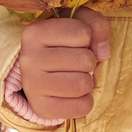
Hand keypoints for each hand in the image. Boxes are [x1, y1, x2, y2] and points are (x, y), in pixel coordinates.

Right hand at [13, 9, 109, 123]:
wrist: (42, 73)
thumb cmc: (64, 43)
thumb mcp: (79, 22)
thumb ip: (96, 24)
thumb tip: (103, 53)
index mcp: (35, 32)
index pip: (83, 34)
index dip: (87, 38)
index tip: (74, 43)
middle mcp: (28, 58)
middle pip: (85, 60)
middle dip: (89, 62)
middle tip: (75, 64)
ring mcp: (32, 85)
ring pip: (83, 84)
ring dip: (87, 81)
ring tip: (74, 77)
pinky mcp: (41, 108)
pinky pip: (83, 107)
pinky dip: (85, 101)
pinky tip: (72, 94)